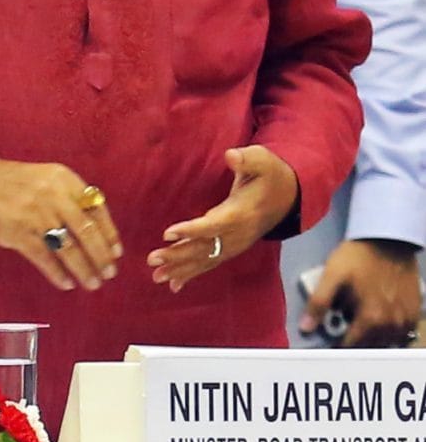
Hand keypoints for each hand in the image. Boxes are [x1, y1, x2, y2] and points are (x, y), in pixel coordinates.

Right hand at [0, 145, 122, 292]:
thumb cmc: (9, 182)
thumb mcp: (44, 178)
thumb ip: (67, 197)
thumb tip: (92, 228)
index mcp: (64, 179)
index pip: (97, 209)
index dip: (109, 233)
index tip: (116, 252)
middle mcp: (54, 196)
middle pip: (87, 232)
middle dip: (101, 256)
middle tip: (109, 273)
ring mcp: (36, 216)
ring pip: (69, 249)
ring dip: (84, 270)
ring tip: (92, 283)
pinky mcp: (19, 234)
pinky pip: (45, 259)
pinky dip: (57, 273)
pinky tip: (65, 283)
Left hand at [149, 145, 298, 292]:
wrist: (288, 197)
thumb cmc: (269, 176)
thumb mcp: (262, 161)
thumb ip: (247, 158)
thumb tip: (231, 155)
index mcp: (241, 213)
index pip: (213, 225)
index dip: (191, 230)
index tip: (167, 234)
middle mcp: (237, 234)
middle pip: (204, 247)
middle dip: (177, 255)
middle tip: (152, 259)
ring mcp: (235, 245)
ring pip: (205, 260)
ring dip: (180, 269)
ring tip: (156, 276)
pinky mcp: (231, 249)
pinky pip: (211, 264)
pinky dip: (192, 275)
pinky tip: (174, 286)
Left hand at [301, 238, 421, 348]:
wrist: (388, 239)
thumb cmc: (359, 255)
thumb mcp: (332, 276)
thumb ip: (318, 303)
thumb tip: (306, 327)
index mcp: (371, 318)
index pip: (350, 346)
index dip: (337, 346)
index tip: (331, 341)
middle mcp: (391, 323)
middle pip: (369, 347)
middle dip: (354, 341)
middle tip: (344, 328)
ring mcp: (406, 318)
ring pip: (387, 342)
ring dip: (373, 339)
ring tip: (361, 322)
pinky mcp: (414, 311)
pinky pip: (403, 333)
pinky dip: (391, 333)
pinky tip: (380, 320)